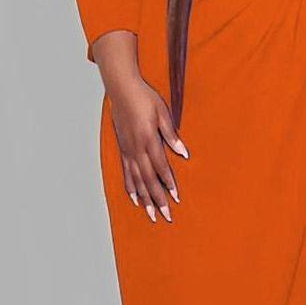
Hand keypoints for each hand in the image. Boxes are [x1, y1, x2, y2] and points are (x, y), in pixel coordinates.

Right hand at [106, 72, 188, 223]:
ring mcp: (128, 150)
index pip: (160, 167)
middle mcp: (136, 148)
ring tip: (151, 215)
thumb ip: (171, 134)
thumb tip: (183, 153)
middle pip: (148, 179)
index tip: (176, 198)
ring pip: (136, 180)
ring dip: (145, 199)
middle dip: (157, 199)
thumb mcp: (163, 112)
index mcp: (148, 139)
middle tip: (165, 216)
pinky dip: (131, 187)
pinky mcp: (122, 149)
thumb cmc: (144, 98)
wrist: (122, 88)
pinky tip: (135, 199)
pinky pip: (126, 173)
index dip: (168, 184)